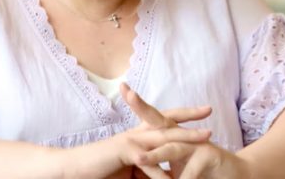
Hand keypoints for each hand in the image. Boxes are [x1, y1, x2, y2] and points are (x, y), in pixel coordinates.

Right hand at [81, 124, 209, 178]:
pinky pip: (149, 162)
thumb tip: (165, 174)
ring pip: (164, 137)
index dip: (182, 116)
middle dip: (190, 117)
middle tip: (210, 111)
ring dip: (186, 137)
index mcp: (139, 135)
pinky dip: (162, 173)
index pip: (164, 121)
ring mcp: (131, 140)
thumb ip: (147, 168)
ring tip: (206, 137)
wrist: (74, 169)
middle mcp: (136, 133)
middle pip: (168, 121)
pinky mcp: (124, 152)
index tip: (202, 112)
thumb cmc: (101, 170)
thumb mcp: (131, 169)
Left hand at [121, 84, 249, 178]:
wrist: (235, 175)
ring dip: (155, 155)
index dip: (138, 104)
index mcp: (173, 135)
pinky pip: (192, 169)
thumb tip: (136, 163)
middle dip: (142, 107)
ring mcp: (198, 143)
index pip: (153, 118)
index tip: (122, 87)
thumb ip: (160, 162)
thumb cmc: (202, 171)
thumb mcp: (177, 166)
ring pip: (173, 147)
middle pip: (160, 119)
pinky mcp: (209, 156)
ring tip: (139, 159)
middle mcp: (184, 135)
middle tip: (129, 95)